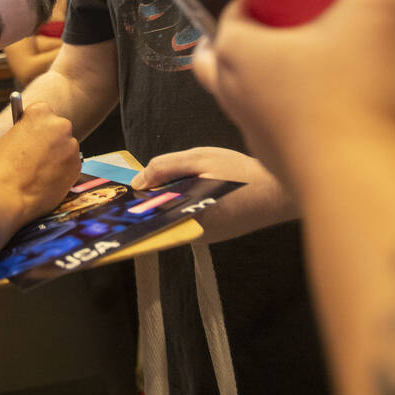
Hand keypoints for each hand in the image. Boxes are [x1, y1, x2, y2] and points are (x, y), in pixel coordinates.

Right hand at [0, 102, 80, 222]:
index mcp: (40, 112)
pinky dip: (62, 171)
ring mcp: (71, 145)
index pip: (42, 112)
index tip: (33, 134)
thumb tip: (35, 134)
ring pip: (66, 148)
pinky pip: (70, 164)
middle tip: (38, 154)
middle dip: (50, 139)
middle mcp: (60, 124)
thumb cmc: (2, 168)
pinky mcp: (77, 165)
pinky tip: (47, 180)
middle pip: (58, 128)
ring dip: (57, 156)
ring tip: (39, 172)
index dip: (36, 126)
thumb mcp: (8, 138)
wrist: (8, 196)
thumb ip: (25, 131)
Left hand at [132, 147, 297, 241]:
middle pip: (158, 218)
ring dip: (166, 200)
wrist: (283, 191)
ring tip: (153, 182)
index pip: (147, 219)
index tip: (111, 198)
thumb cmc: (244, 173)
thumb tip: (137, 182)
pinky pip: (188, 215)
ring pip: (174, 216)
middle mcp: (194, 236)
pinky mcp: (214, 231)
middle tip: (130, 184)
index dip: (129, 207)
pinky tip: (182, 186)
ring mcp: (205, 236)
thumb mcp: (201, 159)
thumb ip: (165, 167)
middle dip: (145, 202)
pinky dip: (183, 201)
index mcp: (188, 221)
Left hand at [191, 0, 394, 190]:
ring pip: (257, 97)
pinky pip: (289, 134)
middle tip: (311, 22)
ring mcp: (257, 140)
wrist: (368, 192)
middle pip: (230, 56)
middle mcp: (234, 96)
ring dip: (285, 78)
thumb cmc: (359, 93)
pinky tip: (354, 110)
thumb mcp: (383, 9)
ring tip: (335, 60)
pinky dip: (309, 118)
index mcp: (236, 51)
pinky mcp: (289, 174)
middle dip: (263, 37)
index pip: (235, 11)